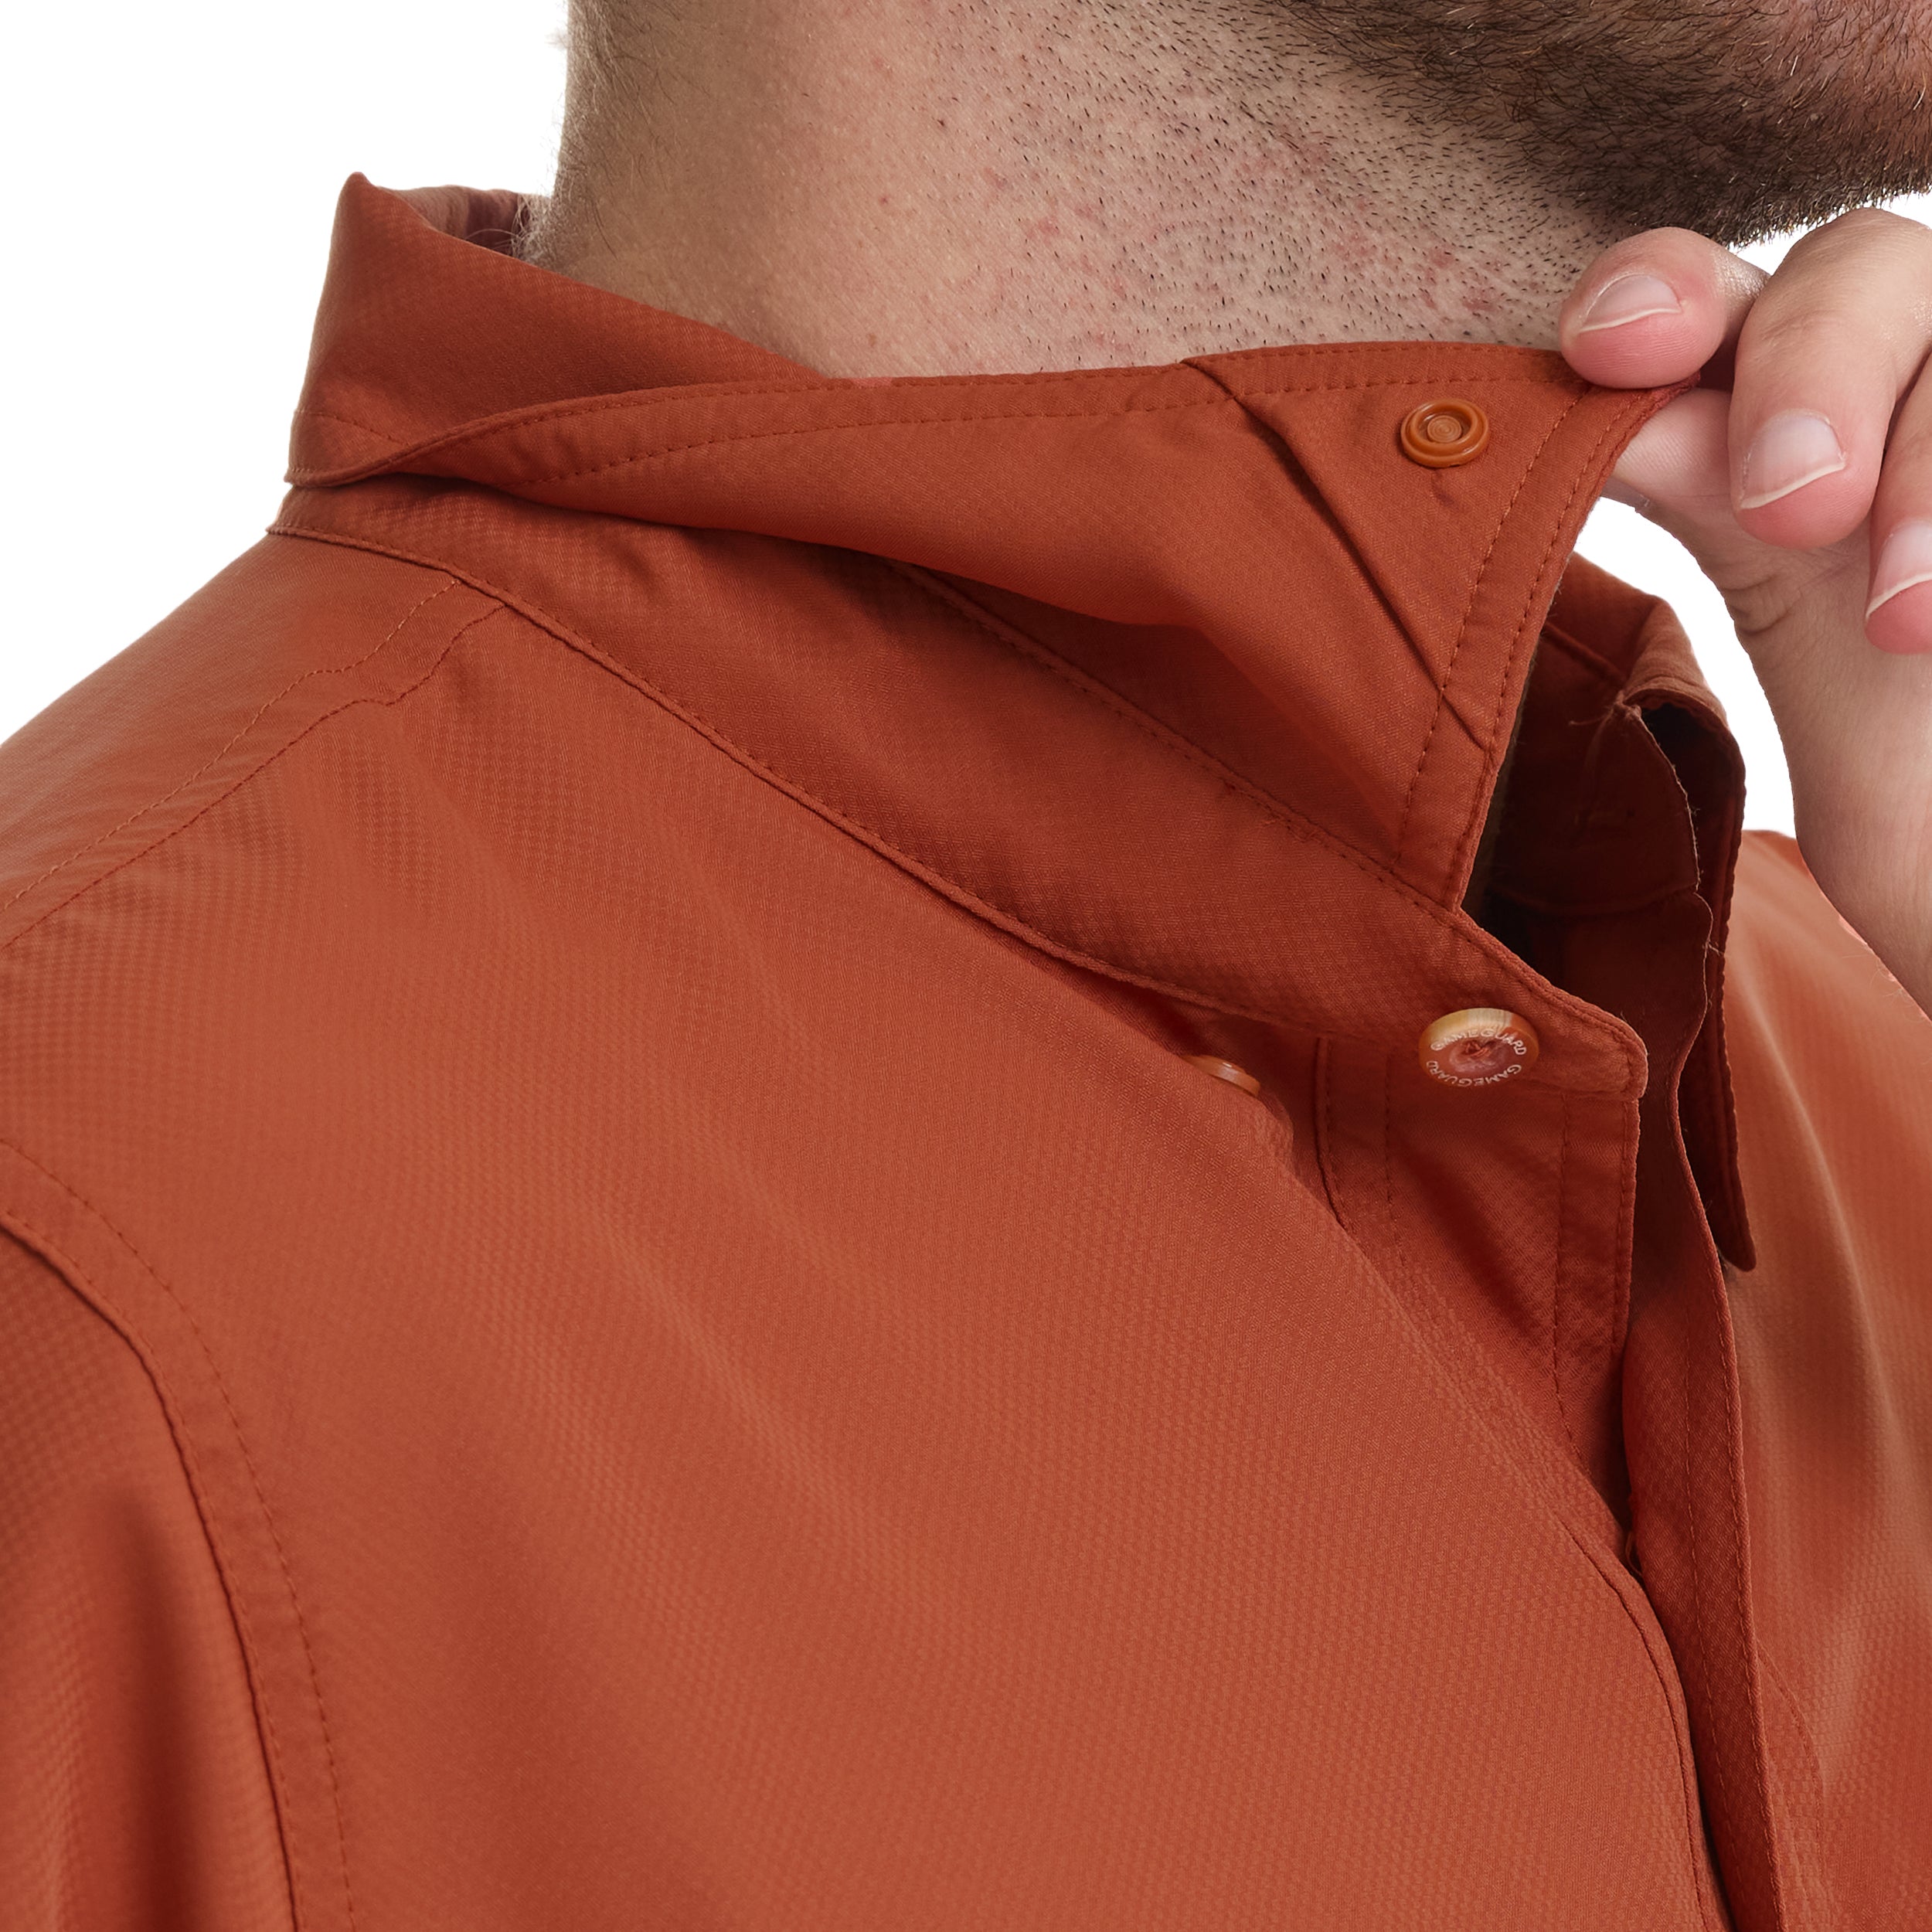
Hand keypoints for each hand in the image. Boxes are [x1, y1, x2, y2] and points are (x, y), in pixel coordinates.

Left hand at [1559, 209, 1931, 1015]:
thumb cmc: (1917, 753)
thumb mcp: (1799, 620)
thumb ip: (1715, 498)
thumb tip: (1617, 410)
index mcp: (1797, 396)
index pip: (1716, 289)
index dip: (1663, 287)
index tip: (1606, 346)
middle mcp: (1909, 363)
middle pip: (1863, 262)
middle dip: (1813, 370)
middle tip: (1790, 508)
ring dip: (1929, 473)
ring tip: (1908, 624)